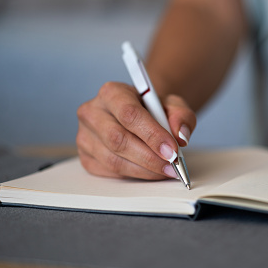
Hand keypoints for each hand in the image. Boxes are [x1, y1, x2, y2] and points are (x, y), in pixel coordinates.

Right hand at [76, 82, 195, 179]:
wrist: (141, 115)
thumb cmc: (153, 109)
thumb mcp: (173, 105)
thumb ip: (181, 116)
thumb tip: (181, 136)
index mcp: (111, 92)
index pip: (129, 114)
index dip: (152, 135)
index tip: (172, 150)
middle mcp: (92, 112)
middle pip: (118, 140)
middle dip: (149, 157)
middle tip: (172, 165)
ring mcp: (85, 136)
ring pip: (113, 160)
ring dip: (144, 170)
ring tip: (166, 170)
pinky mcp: (86, 157)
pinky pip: (109, 172)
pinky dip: (134, 175)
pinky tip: (151, 172)